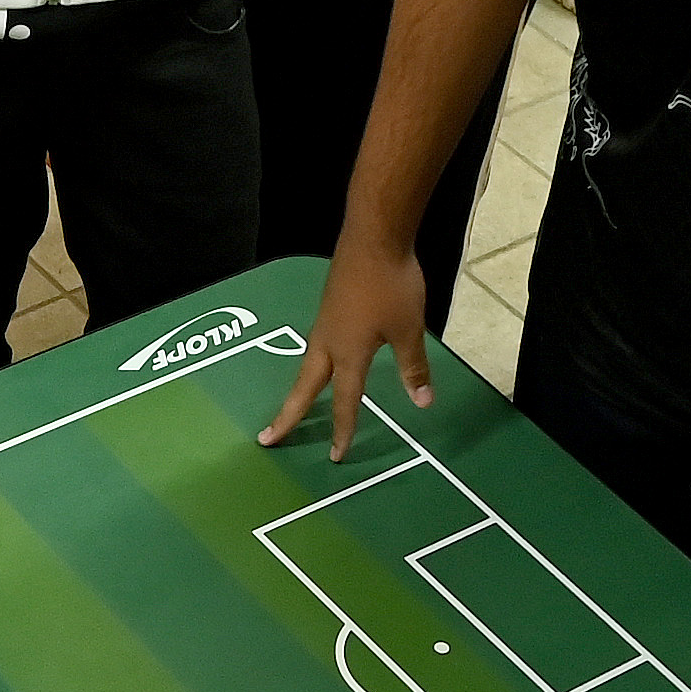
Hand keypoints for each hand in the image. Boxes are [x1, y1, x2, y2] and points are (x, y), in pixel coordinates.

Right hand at [262, 231, 441, 466]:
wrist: (373, 236)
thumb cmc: (391, 285)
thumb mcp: (408, 329)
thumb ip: (413, 367)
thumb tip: (423, 402)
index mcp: (347, 353)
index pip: (343, 401)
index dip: (342, 430)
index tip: (336, 456)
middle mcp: (327, 342)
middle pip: (304, 387)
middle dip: (288, 416)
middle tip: (267, 439)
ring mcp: (324, 322)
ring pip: (307, 365)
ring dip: (299, 389)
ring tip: (293, 406)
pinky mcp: (329, 305)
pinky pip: (316, 344)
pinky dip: (313, 364)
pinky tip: (321, 361)